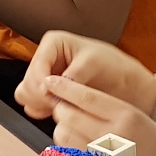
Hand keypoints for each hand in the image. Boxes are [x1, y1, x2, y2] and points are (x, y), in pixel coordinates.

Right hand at [16, 32, 155, 118]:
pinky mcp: (47, 93)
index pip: (35, 70)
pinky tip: (59, 112)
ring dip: (40, 106)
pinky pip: (33, 105)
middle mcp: (45, 58)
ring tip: (61, 109)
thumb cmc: (116, 69)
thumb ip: (71, 76)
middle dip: (42, 99)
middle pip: (27, 84)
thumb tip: (48, 89)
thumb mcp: (95, 65)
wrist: (129, 86)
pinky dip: (42, 111)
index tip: (59, 100)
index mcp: (53, 43)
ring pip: (26, 95)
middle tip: (62, 106)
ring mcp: (44, 76)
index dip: (44, 89)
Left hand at [39, 75, 155, 155]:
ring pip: (64, 135)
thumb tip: (82, 103)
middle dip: (61, 109)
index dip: (64, 87)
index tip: (51, 82)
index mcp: (128, 117)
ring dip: (62, 129)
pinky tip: (78, 148)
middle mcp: (114, 137)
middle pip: (69, 114)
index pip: (86, 96)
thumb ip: (115, 112)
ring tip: (73, 129)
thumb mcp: (145, 122)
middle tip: (64, 109)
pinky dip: (68, 149)